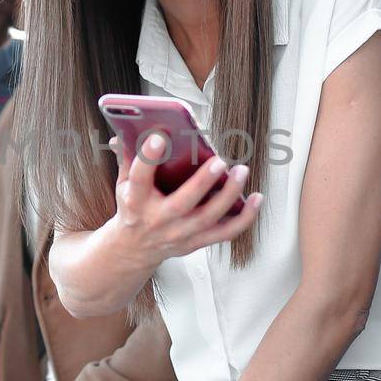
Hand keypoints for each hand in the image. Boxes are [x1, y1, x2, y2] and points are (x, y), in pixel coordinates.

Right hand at [108, 133, 261, 265]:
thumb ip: (128, 157)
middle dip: (202, 181)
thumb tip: (126, 131)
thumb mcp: (124, 183)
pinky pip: (226, 232)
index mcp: (135, 201)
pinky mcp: (197, 241)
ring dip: (229, 194)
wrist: (134, 248)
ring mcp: (179, 233)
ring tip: (241, 171)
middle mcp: (158, 219)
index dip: (148, 158)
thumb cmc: (133, 208)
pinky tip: (256, 198)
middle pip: (183, 202)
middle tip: (219, 160)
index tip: (160, 137)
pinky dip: (245, 217)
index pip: (139, 179)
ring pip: (209, 217)